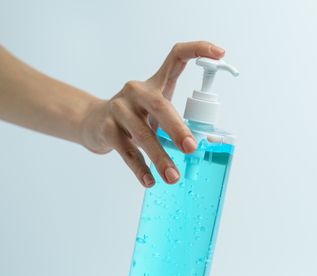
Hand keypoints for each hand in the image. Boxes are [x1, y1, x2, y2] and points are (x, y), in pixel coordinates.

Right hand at [80, 41, 224, 186]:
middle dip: (177, 129)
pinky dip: (140, 168)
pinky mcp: (106, 128)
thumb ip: (179, 120)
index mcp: (154, 83)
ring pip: (142, 134)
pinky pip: (126, 151)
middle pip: (160, 105)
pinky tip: (150, 181)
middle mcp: (136, 91)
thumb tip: (209, 144)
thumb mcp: (156, 110)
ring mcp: (119, 109)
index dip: (198, 50)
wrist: (93, 122)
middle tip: (191, 148)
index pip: (177, 57)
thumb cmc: (135, 116)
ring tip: (173, 177)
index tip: (220, 53)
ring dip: (160, 158)